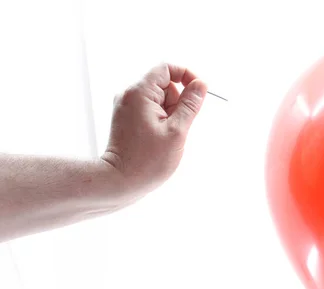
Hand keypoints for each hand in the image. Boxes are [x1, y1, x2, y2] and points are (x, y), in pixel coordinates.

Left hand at [101, 63, 206, 202]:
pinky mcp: (127, 118)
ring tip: (166, 137)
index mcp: (140, 92)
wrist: (119, 182)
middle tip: (176, 127)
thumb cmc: (148, 161)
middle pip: (165, 85)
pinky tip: (159, 139)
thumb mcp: (177, 131)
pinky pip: (151, 110)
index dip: (186, 75)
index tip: (199, 93)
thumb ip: (191, 104)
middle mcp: (129, 94)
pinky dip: (162, 121)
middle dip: (178, 102)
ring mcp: (126, 106)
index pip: (167, 68)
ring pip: (160, 99)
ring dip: (171, 114)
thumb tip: (201, 84)